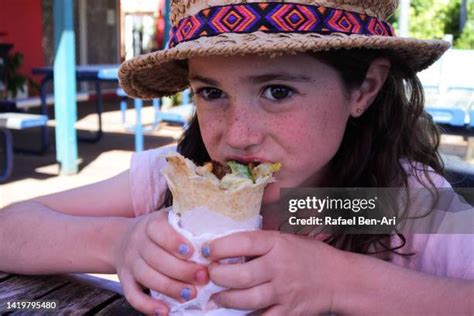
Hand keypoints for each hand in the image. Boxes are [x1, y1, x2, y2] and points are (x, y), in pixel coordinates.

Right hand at [114, 209, 208, 314]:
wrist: (121, 239)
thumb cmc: (158, 231)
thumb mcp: (169, 220)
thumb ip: (188, 225)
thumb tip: (217, 237)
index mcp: (150, 224)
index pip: (158, 230)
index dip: (174, 241)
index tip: (192, 252)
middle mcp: (137, 242)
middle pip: (155, 257)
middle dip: (181, 270)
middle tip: (203, 277)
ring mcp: (129, 262)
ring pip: (146, 276)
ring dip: (169, 288)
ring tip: (190, 294)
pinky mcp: (125, 280)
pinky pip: (132, 295)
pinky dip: (147, 306)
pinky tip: (164, 311)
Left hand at [204, 230, 346, 314]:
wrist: (338, 278)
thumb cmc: (308, 255)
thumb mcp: (285, 239)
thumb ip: (259, 243)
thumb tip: (225, 247)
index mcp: (277, 244)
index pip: (243, 242)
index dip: (220, 247)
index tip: (207, 250)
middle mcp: (279, 268)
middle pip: (240, 275)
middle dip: (218, 276)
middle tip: (210, 275)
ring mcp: (284, 292)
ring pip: (246, 299)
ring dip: (225, 298)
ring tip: (216, 296)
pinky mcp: (288, 312)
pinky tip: (234, 313)